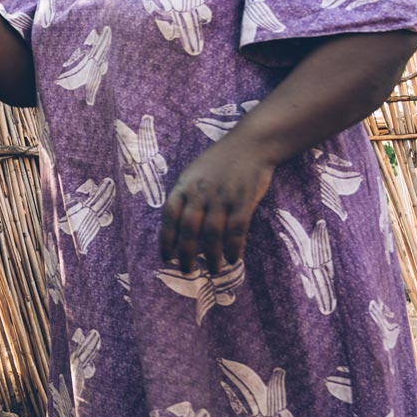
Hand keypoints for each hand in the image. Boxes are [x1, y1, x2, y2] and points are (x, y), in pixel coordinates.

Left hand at [160, 134, 277, 271]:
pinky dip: (234, 247)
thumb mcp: (194, 173)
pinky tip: (233, 259)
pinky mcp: (243, 200)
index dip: (166, 239)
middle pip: (189, 229)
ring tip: (213, 270)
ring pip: (213, 233)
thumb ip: (186, 196)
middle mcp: (201, 192)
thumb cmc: (219, 161)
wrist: (250, 144)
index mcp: (184, 185)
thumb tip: (178, 227)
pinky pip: (237, 229)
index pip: (169, 216)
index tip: (166, 258)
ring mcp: (222, 196)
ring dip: (212, 256)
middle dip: (186, 254)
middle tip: (187, 272)